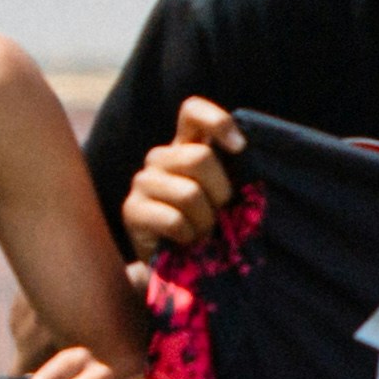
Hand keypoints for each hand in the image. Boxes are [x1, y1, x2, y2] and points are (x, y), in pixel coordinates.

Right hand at [118, 97, 243, 256]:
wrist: (182, 266)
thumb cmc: (215, 225)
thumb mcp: (229, 195)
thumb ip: (236, 171)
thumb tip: (247, 152)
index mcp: (187, 145)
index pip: (192, 112)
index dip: (217, 121)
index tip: (239, 148)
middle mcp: (161, 157)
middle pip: (199, 158)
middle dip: (221, 192)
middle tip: (222, 214)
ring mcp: (143, 181)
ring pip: (189, 193)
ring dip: (206, 220)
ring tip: (204, 232)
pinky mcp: (131, 210)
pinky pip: (173, 219)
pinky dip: (189, 236)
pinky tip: (186, 242)